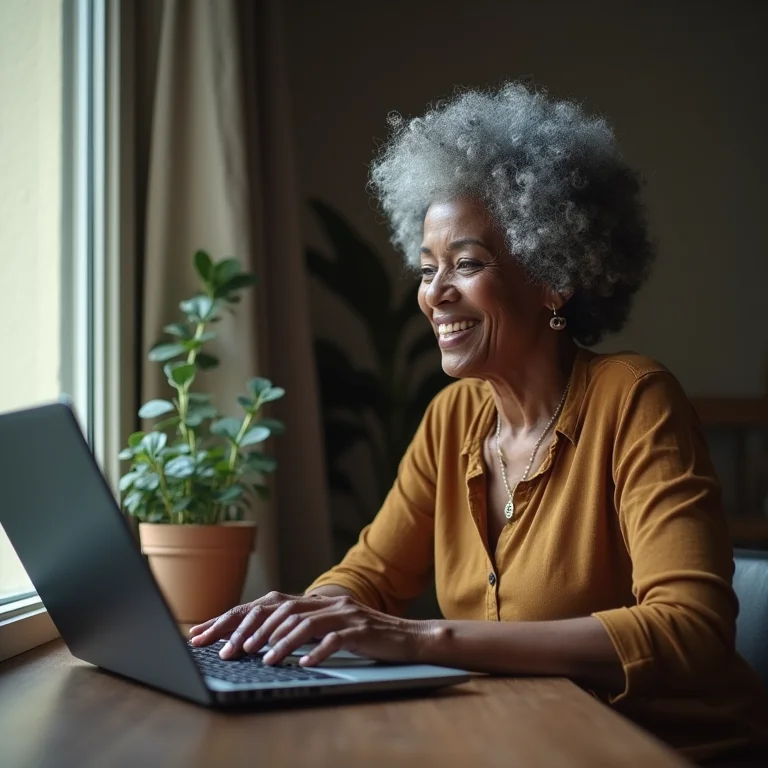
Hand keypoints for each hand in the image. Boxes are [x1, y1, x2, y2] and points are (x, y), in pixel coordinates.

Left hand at [188, 591, 432, 665]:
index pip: (265, 604)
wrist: (408, 638)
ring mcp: (343, 614)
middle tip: (227, 651)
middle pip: (279, 607)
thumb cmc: (365, 638)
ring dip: (279, 641)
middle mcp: (325, 603)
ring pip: (303, 622)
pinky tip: (304, 665)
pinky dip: (317, 651)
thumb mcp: (327, 630)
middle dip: (249, 628)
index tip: (204, 633)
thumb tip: (259, 641)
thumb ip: (300, 629)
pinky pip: (334, 639)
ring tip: (262, 660)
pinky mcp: (360, 629)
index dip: (233, 617)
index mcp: (314, 602)